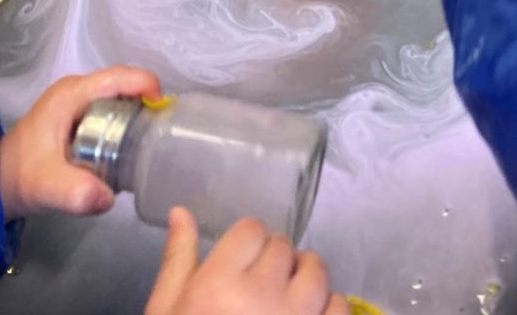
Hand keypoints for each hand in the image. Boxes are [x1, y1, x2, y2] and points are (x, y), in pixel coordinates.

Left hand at [0, 65, 160, 221]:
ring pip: (120, 97)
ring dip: (138, 115)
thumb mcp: (47, 186)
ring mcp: (78, 101)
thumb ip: (75, 192)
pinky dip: (127, 123)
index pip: (121, 76)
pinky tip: (131, 149)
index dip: (148, 87)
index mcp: (73, 94)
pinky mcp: (79, 115)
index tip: (165, 114)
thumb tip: (108, 197)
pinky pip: (113, 109)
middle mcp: (78, 90)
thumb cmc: (21, 176)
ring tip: (151, 143)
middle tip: (161, 134)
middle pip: (125, 84)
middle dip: (147, 105)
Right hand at [145, 208, 348, 314]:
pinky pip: (339, 306)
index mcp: (217, 286)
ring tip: (284, 304)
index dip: (246, 246)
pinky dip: (326, 310)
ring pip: (317, 270)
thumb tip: (182, 211)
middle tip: (258, 292)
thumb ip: (177, 262)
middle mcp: (262, 295)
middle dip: (273, 263)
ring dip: (303, 280)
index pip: (252, 230)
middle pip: (284, 247)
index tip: (239, 267)